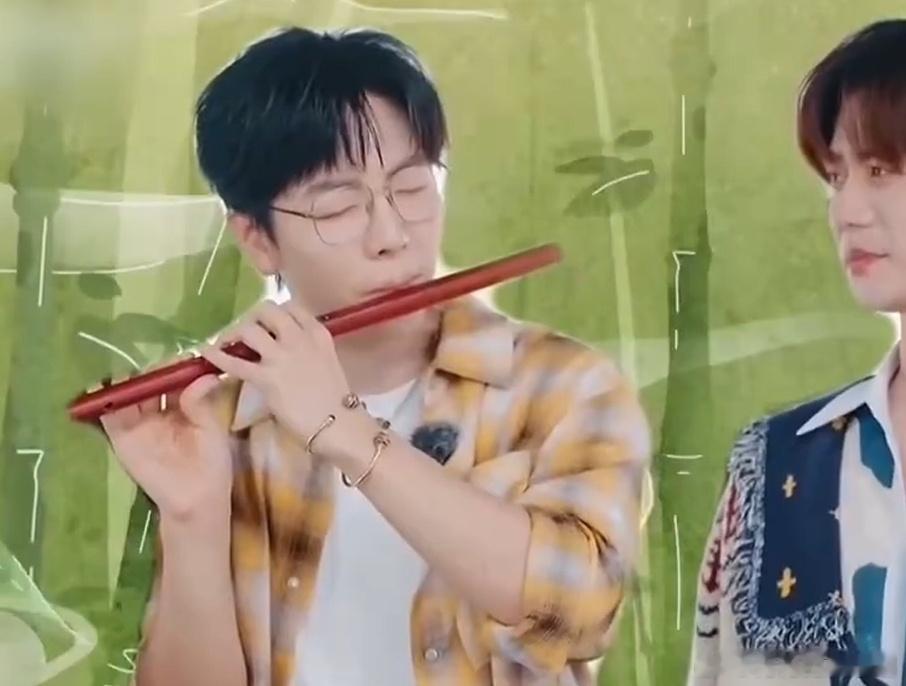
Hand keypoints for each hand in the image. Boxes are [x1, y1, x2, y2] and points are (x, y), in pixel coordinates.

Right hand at [100, 373, 233, 521]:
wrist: (197, 498)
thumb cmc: (211, 463)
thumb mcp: (210, 428)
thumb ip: (200, 402)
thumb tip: (206, 375)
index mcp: (182, 405)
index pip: (174, 377)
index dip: (176, 366)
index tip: (183, 357)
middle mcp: (158, 410)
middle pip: (149, 382)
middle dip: (150, 371)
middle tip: (157, 365)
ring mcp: (138, 423)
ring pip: (128, 394)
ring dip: (126, 382)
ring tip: (131, 373)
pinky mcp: (122, 437)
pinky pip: (109, 416)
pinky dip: (104, 402)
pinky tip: (105, 389)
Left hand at [199, 300, 351, 448]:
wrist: (340, 425)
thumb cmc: (336, 399)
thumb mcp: (327, 361)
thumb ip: (308, 349)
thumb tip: (287, 350)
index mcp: (317, 333)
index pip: (289, 306)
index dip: (273, 313)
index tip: (265, 324)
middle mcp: (299, 337)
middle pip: (265, 310)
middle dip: (250, 319)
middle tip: (243, 335)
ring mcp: (282, 356)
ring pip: (248, 329)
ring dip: (233, 335)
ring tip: (226, 345)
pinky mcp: (267, 378)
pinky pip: (234, 361)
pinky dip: (217, 356)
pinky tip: (206, 354)